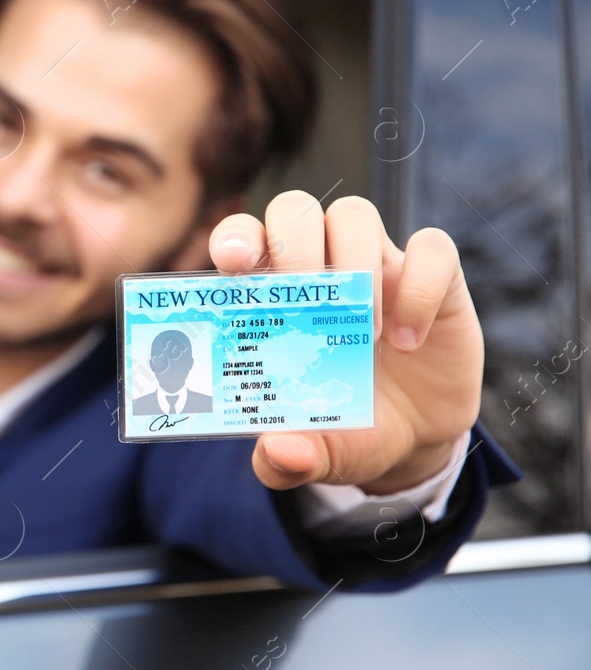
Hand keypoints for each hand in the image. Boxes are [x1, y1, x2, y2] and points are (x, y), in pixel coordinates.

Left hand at [209, 191, 479, 493]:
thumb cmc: (346, 428)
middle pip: (294, 210)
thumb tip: (277, 453)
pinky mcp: (434, 278)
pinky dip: (420, 288)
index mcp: (274, 297)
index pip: (243, 240)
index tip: (235, 264)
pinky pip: (432, 249)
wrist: (414, 437)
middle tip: (303, 299)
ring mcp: (376, 265)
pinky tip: (408, 340)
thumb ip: (287, 460)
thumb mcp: (317, 453)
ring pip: (354, 215)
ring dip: (353, 263)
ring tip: (361, 332)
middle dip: (292, 243)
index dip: (235, 238)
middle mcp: (319, 267)